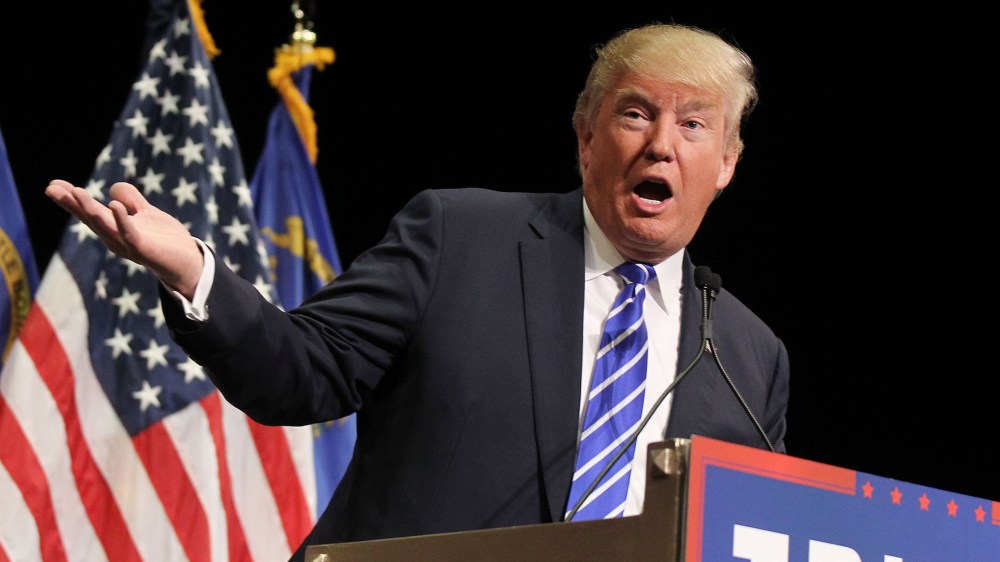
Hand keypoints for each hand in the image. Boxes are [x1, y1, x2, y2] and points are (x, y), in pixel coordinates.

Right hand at [45, 179, 203, 298]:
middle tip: (51, 188)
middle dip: (72, 204)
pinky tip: (114, 205)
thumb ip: (131, 200)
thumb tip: (113, 189)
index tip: (52, 185)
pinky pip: (130, 234)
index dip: (71, 200)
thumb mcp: (146, 213)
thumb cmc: (165, 239)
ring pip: (105, 226)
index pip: (89, 212)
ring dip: (90, 210)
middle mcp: (115, 238)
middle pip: (90, 218)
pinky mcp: (145, 250)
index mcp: (114, 228)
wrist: (188, 261)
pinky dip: (121, 220)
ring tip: (77, 192)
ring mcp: (128, 245)